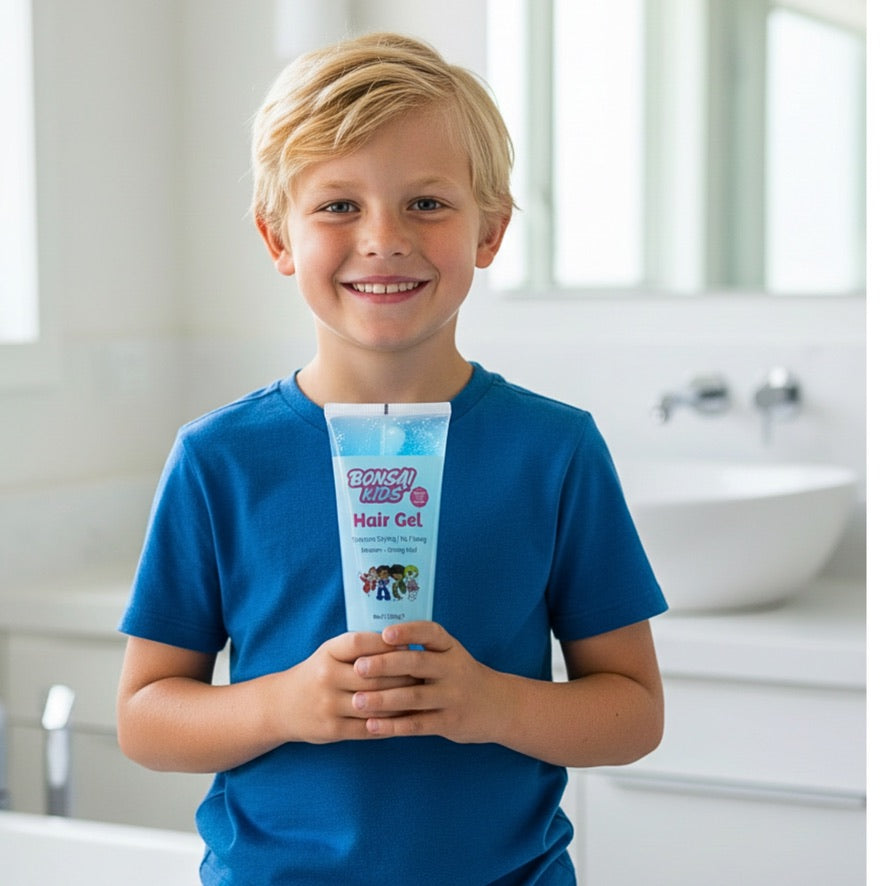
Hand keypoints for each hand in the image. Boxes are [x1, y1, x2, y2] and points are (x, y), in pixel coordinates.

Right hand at [275, 631, 419, 743]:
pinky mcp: (332, 729)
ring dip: (402, 701)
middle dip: (403, 675)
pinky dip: (391, 724)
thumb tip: (403, 642)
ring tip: (423, 696)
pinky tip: (407, 719)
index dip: (386, 643)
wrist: (282, 705)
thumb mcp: (331, 653)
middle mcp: (327, 677)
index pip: (360, 643)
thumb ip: (360, 647)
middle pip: (373, 675)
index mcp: (328, 652)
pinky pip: (369, 727)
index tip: (409, 644)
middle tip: (427, 674)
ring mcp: (329, 705)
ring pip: (375, 703)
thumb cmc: (318, 673)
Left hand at [350, 621, 501, 743]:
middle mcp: (454, 669)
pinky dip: (394, 726)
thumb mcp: (449, 655)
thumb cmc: (459, 676)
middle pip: (418, 664)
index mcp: (451, 648)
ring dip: (383, 699)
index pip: (430, 633)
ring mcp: (453, 697)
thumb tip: (373, 643)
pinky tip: (372, 726)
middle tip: (358, 667)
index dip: (408, 632)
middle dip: (386, 665)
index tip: (385, 633)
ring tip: (357, 701)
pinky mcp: (450, 722)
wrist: (498, 706)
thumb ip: (420, 650)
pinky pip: (419, 724)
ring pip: (415, 697)